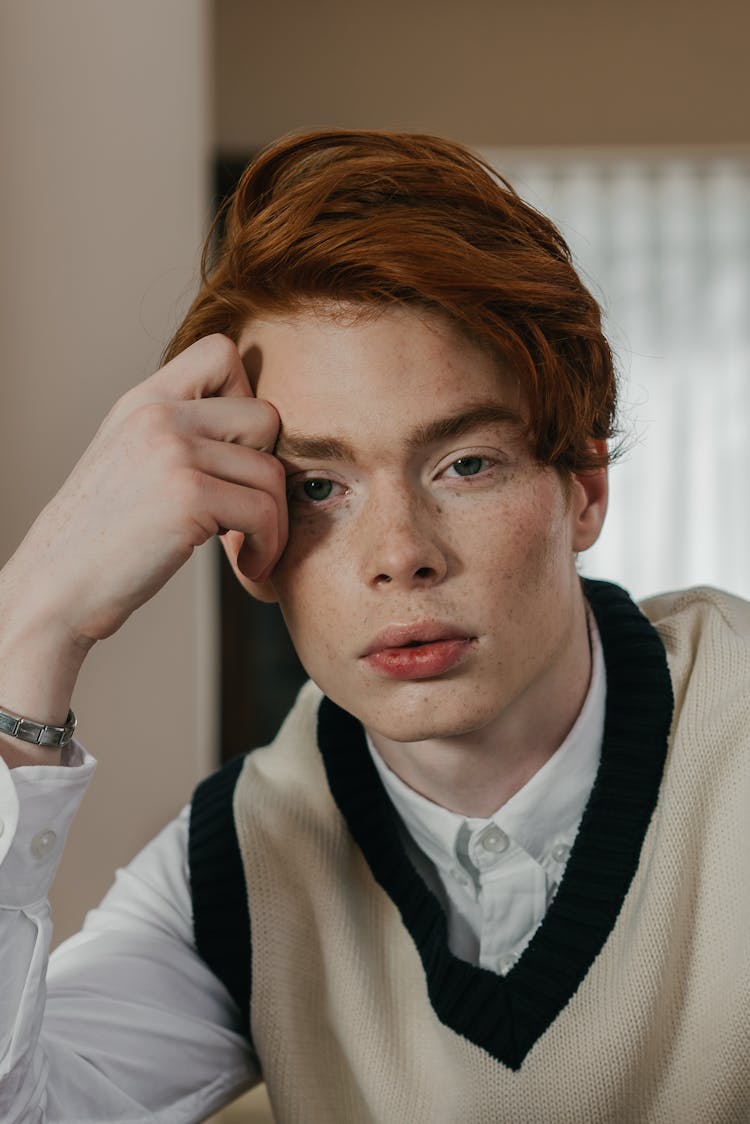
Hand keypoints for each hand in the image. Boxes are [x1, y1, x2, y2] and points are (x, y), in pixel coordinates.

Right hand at [2, 334, 286, 649]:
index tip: (235, 453)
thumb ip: (180, 433)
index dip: (246, 396)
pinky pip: (264, 512)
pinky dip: (267, 545)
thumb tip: (259, 430)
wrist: (57, 585)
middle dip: (267, 470)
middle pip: (266, 416)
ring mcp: (173, 451)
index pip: (220, 352)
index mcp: (145, 400)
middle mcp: (158, 414)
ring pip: (271, 472)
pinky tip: (247, 563)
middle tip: (247, 510)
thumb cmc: (102, 537)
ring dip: (274, 521)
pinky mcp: (189, 496)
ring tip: (250, 548)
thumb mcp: (132, 459)